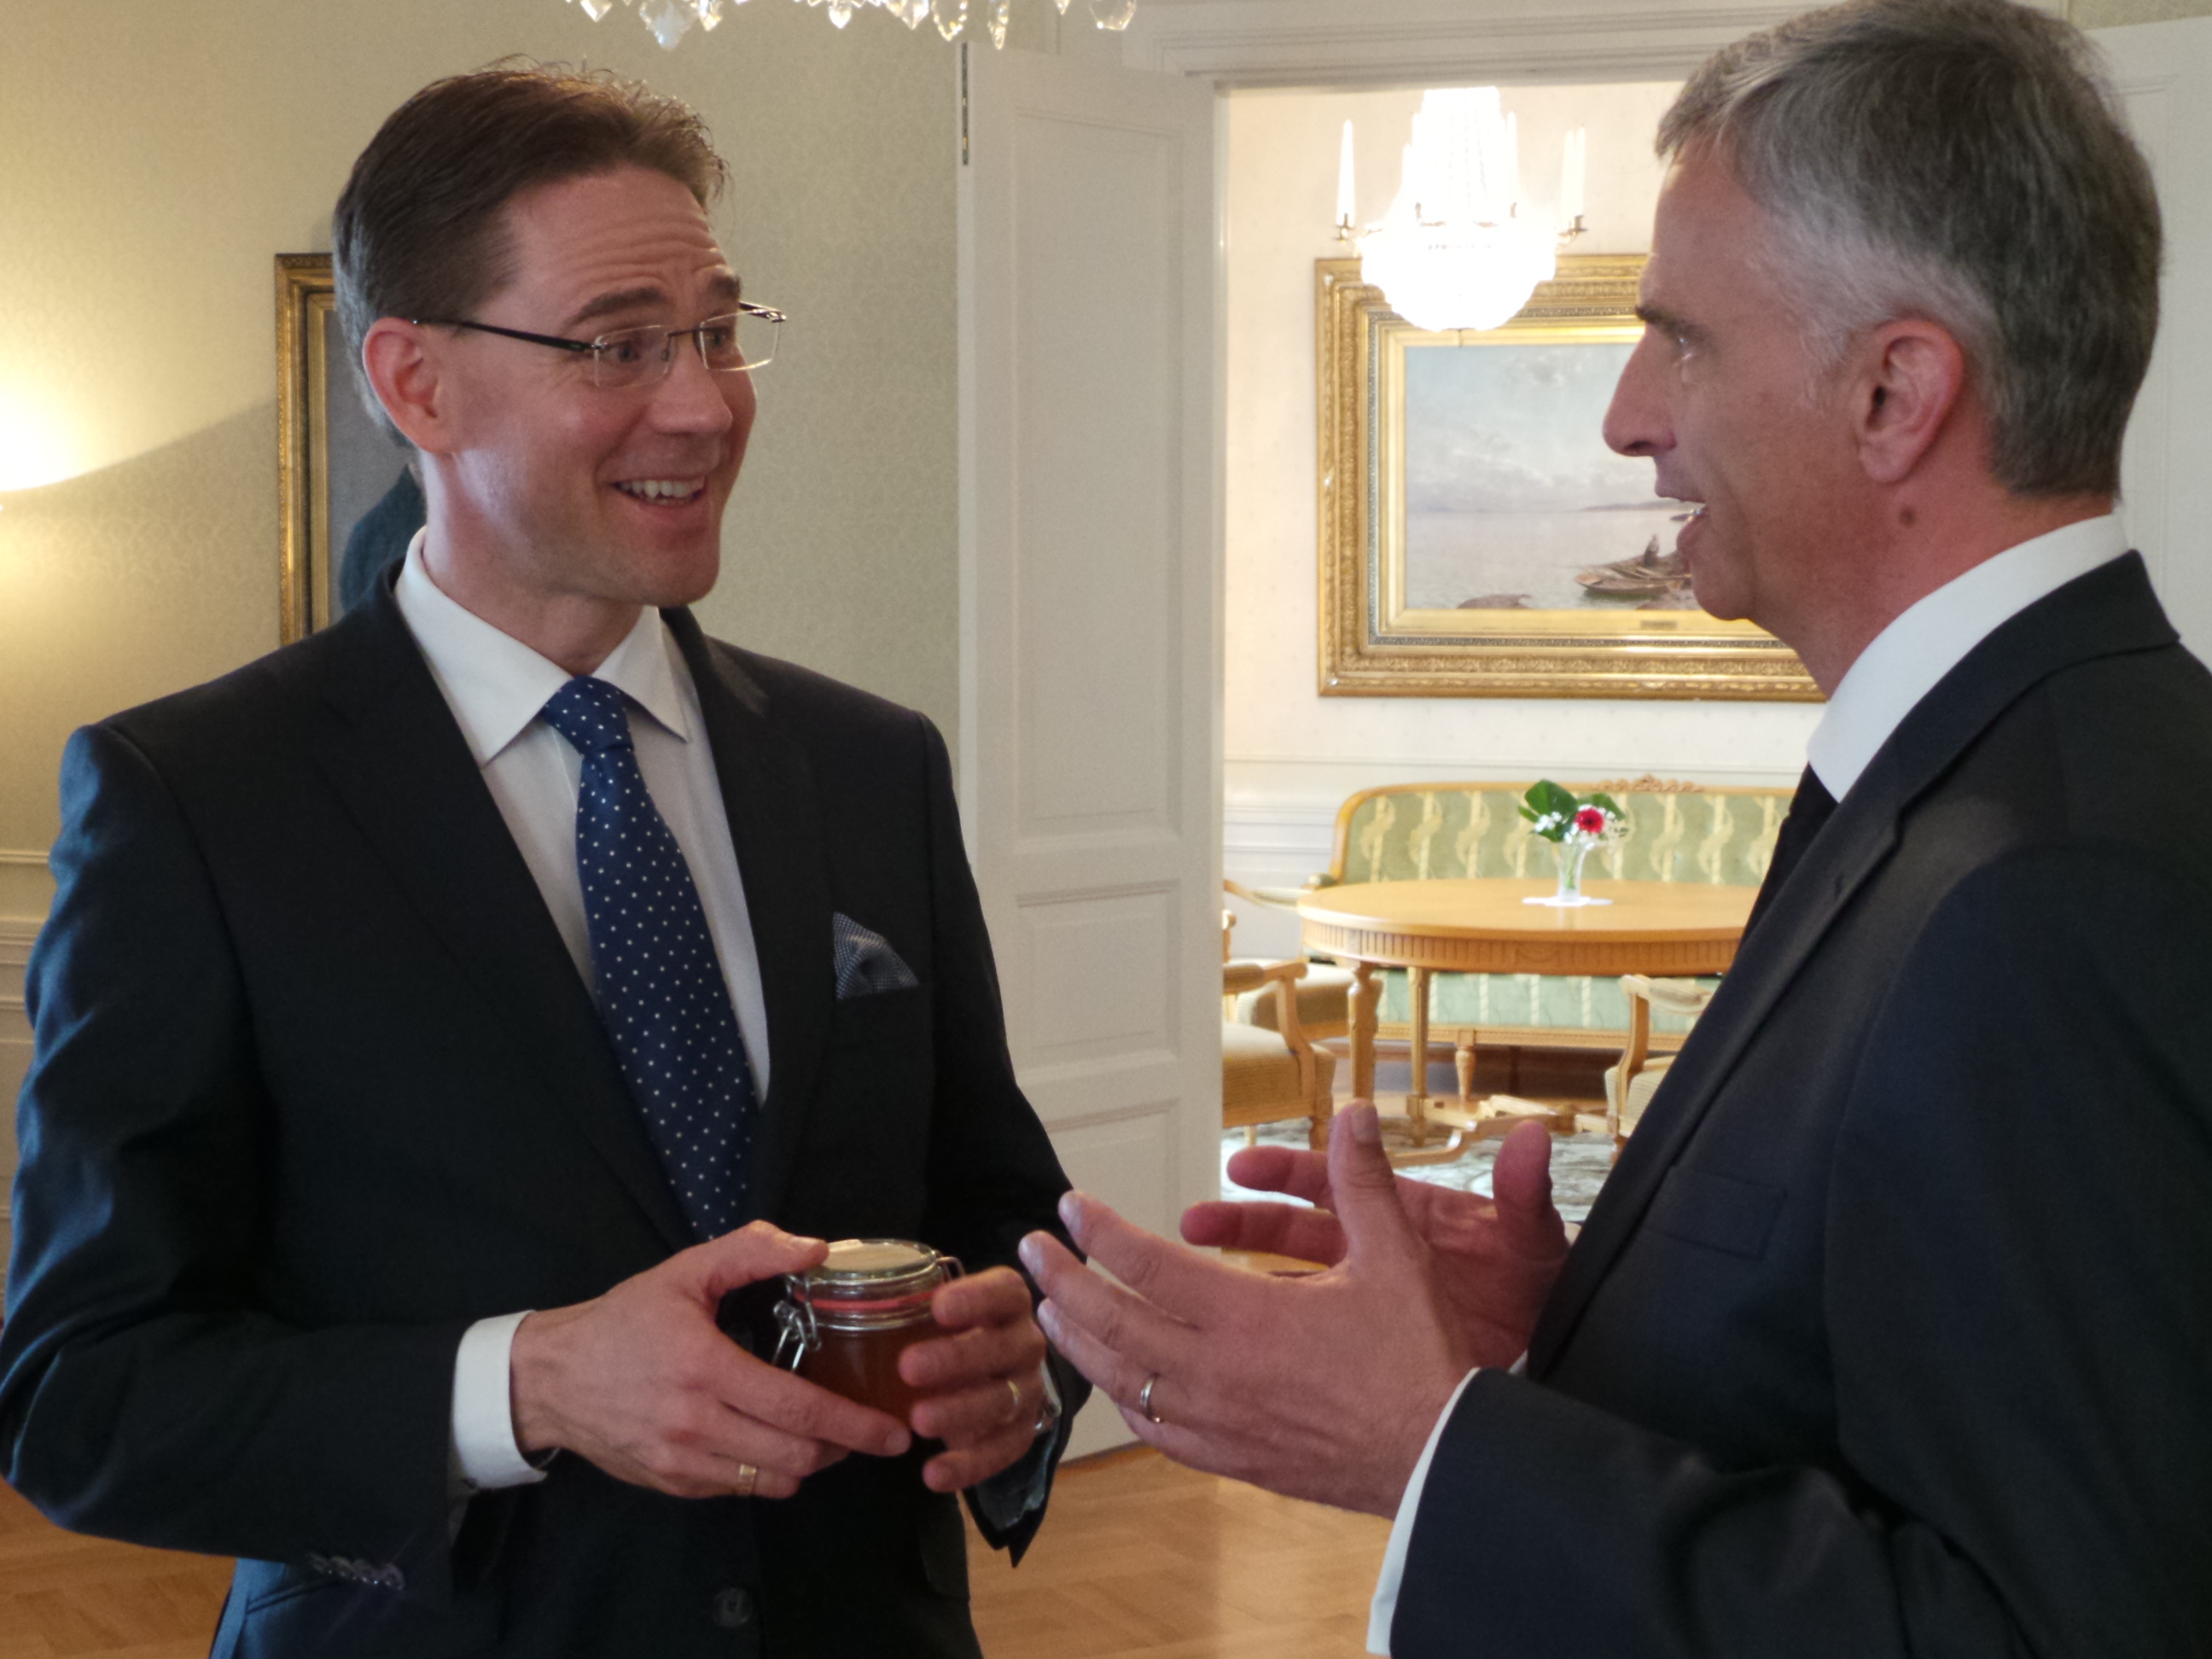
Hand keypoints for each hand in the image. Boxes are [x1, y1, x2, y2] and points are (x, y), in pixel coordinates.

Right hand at [510, 1222, 911, 1499]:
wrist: (551, 1378)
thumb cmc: (624, 1321)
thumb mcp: (684, 1272)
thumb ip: (750, 1251)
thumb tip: (817, 1248)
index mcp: (705, 1368)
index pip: (796, 1409)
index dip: (853, 1424)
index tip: (893, 1430)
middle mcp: (695, 1424)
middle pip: (794, 1455)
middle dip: (843, 1448)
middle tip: (869, 1431)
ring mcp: (681, 1462)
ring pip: (772, 1482)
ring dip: (808, 1463)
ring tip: (825, 1437)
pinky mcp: (671, 1484)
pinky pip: (739, 1491)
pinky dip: (767, 1474)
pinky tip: (773, 1444)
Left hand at [899, 1267, 1051, 1493]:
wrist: (987, 1379)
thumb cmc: (946, 1333)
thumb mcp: (933, 1309)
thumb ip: (905, 1297)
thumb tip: (823, 1264)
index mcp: (1006, 1303)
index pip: (1004, 1292)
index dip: (976, 1298)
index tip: (937, 1306)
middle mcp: (1024, 1344)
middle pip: (1003, 1348)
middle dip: (957, 1358)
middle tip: (908, 1367)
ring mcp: (1026, 1390)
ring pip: (1003, 1401)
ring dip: (960, 1411)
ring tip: (917, 1420)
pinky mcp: (1020, 1434)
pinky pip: (1001, 1452)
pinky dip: (968, 1466)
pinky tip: (932, 1474)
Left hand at [1019, 1105, 1504, 1517]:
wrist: (1441, 1459)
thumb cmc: (1418, 1360)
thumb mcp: (1395, 1257)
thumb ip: (1364, 1180)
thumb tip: (1358, 1110)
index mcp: (1247, 1317)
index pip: (1146, 1265)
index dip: (1100, 1231)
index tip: (1070, 1206)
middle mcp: (1218, 1372)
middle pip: (1112, 1324)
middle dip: (1062, 1283)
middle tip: (1030, 1252)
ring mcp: (1219, 1422)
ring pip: (1121, 1382)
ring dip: (1078, 1341)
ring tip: (1050, 1312)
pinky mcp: (1231, 1460)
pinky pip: (1155, 1430)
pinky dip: (1122, 1399)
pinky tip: (1114, 1383)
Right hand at [1183, 1114, 1568, 1368]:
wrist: (1545, 1364)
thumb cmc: (1536, 1294)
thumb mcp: (1530, 1245)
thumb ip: (1524, 1192)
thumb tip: (1533, 1139)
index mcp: (1403, 1216)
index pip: (1333, 1182)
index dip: (1284, 1170)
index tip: (1240, 1166)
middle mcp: (1374, 1255)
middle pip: (1291, 1230)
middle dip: (1239, 1224)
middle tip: (1192, 1225)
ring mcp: (1363, 1302)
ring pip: (1285, 1287)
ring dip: (1239, 1283)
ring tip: (1191, 1287)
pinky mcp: (1360, 1349)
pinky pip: (1299, 1340)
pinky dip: (1264, 1339)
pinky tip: (1229, 1351)